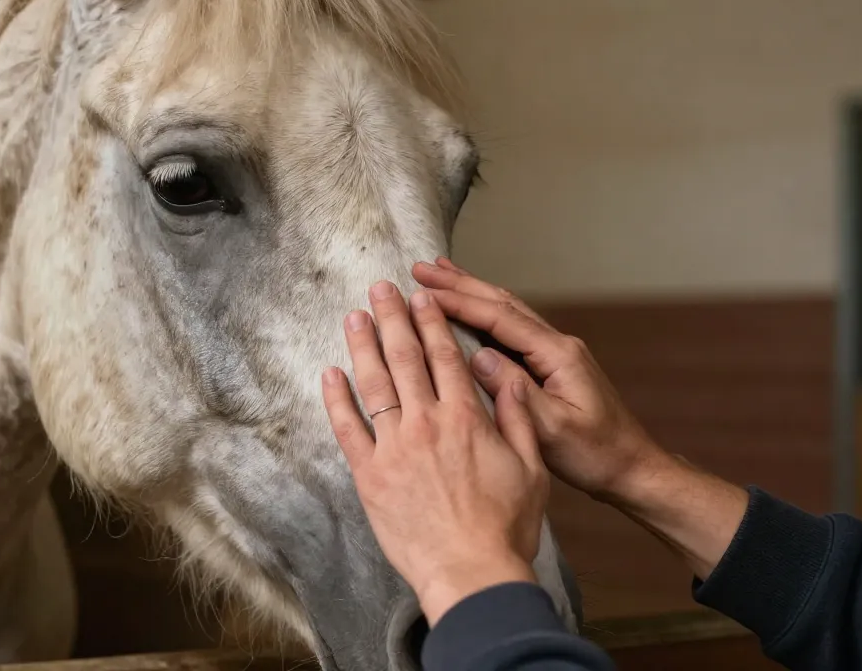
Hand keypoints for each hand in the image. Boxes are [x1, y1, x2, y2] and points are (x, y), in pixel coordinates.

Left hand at [321, 280, 548, 624]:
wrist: (471, 573)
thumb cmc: (506, 527)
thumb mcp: (531, 468)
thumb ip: (517, 417)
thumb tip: (508, 374)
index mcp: (467, 419)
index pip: (446, 357)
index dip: (431, 322)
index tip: (421, 297)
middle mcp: (427, 424)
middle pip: (405, 359)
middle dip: (392, 318)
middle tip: (380, 289)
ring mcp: (394, 448)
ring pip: (374, 385)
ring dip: (362, 346)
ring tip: (355, 316)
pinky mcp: (370, 475)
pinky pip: (347, 428)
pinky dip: (336, 398)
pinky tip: (330, 373)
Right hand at [413, 258, 747, 579]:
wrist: (632, 469)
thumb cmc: (596, 455)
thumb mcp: (552, 429)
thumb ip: (514, 390)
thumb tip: (477, 356)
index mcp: (557, 355)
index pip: (500, 318)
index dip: (459, 302)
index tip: (423, 291)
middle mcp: (558, 345)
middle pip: (503, 303)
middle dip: (461, 284)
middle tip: (422, 268)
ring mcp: (557, 353)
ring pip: (508, 311)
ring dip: (472, 292)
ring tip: (440, 274)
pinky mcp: (553, 365)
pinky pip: (512, 329)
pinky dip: (485, 313)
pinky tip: (470, 310)